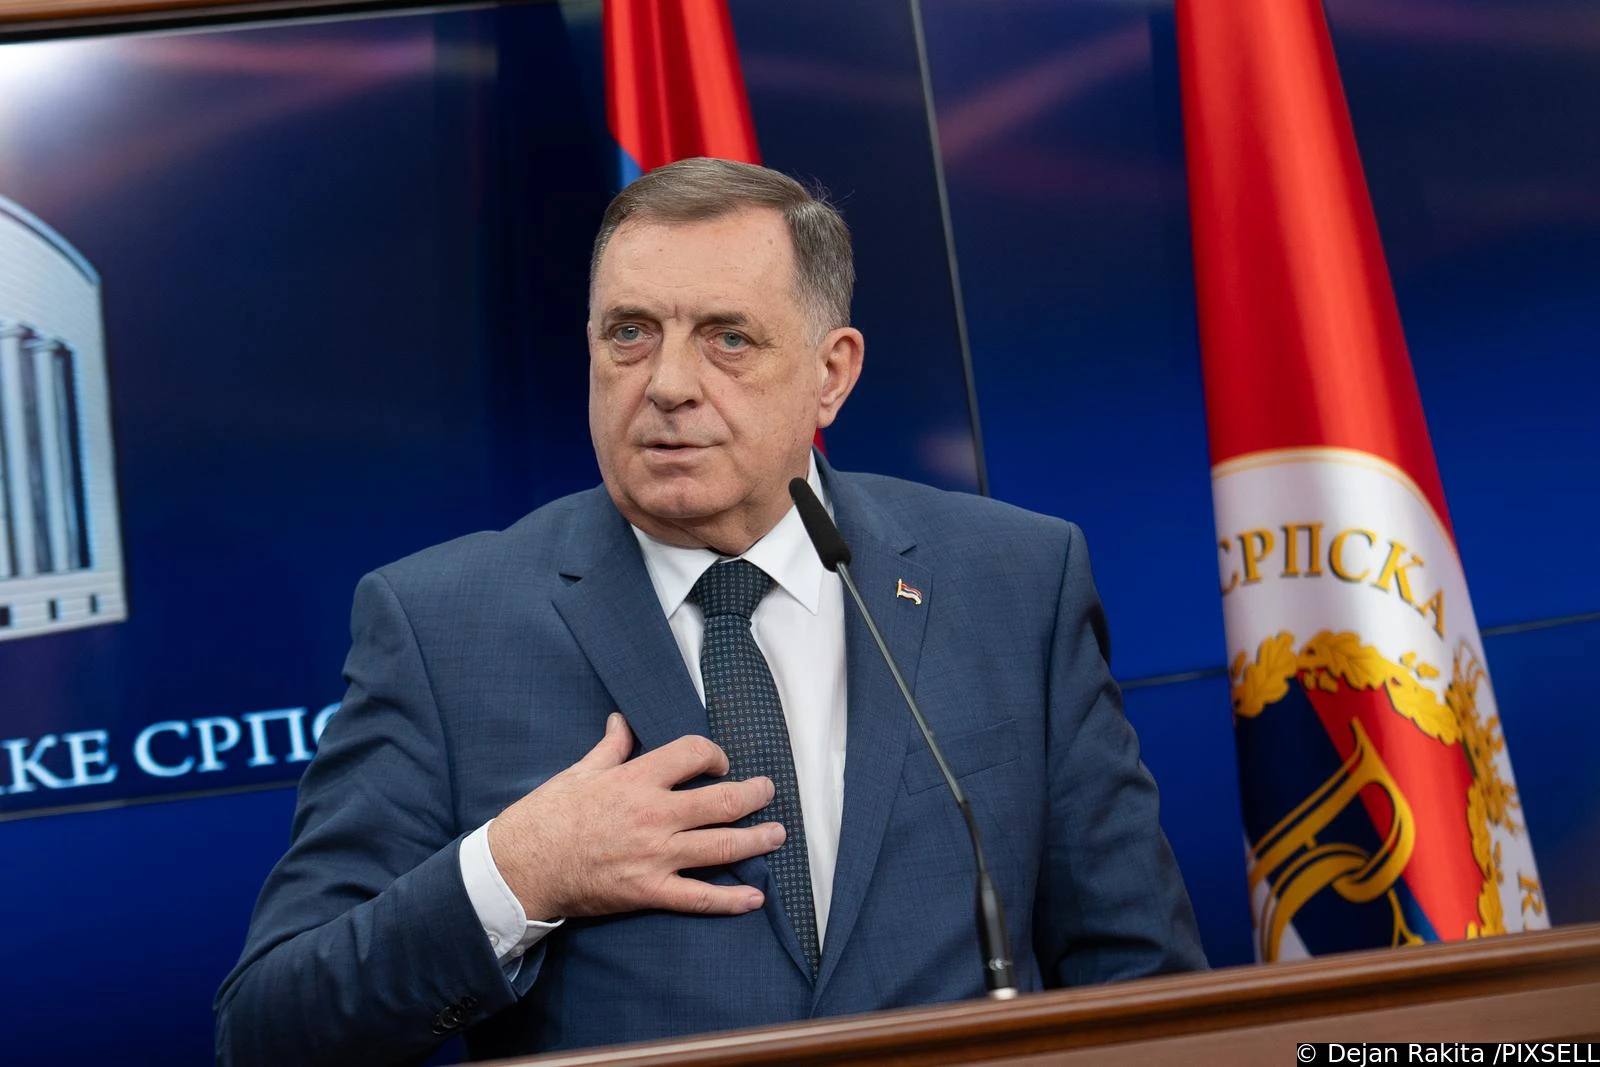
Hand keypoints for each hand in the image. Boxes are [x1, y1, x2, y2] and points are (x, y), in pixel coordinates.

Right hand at [486, 713, 782, 920]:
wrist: (521, 868)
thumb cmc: (547, 815)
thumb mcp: (579, 772)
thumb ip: (610, 748)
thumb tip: (622, 722)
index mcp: (637, 780)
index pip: (693, 754)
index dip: (714, 754)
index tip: (717, 763)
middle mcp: (654, 816)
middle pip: (722, 801)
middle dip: (754, 794)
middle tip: (768, 791)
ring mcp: (655, 856)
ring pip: (721, 847)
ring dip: (757, 840)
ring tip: (777, 835)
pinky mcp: (649, 891)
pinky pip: (699, 898)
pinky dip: (731, 900)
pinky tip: (754, 898)